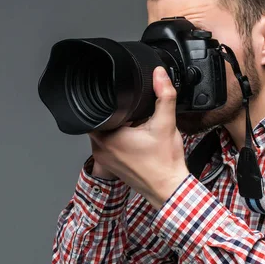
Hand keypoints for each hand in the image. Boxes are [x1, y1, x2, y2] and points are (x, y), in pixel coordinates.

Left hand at [89, 67, 188, 208]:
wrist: (169, 189)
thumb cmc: (165, 163)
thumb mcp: (166, 124)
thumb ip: (164, 95)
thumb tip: (160, 75)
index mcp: (108, 137)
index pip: (95, 109)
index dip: (107, 100)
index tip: (121, 100)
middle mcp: (100, 149)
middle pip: (99, 120)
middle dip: (114, 113)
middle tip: (132, 114)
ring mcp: (103, 159)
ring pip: (103, 133)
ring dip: (115, 126)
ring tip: (133, 125)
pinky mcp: (110, 165)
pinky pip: (107, 145)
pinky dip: (118, 139)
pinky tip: (134, 139)